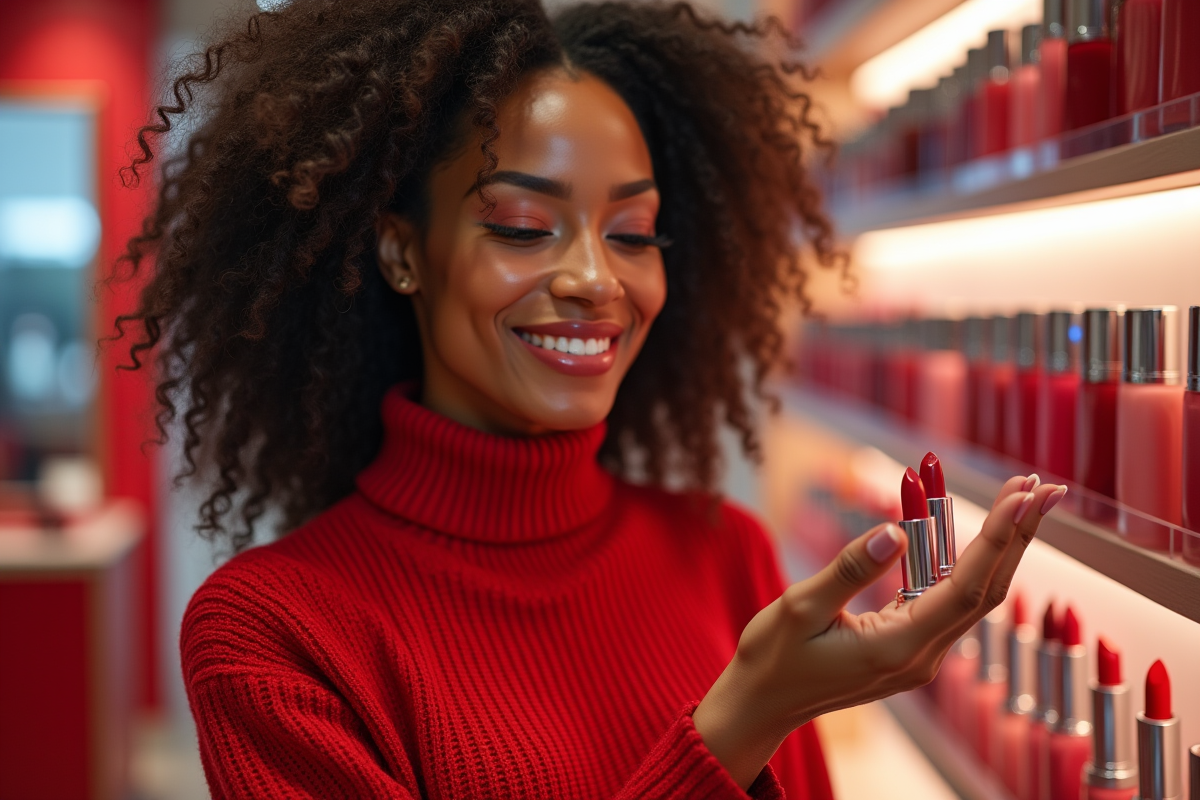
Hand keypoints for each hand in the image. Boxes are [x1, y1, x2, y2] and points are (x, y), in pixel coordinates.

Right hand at [693, 475, 1065, 788]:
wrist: (762, 703)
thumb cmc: (773, 657)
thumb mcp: (799, 606)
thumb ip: (851, 569)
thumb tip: (897, 530)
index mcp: (898, 648)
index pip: (965, 586)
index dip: (998, 537)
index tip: (1022, 495)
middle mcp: (922, 656)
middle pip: (987, 590)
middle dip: (1018, 535)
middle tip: (1044, 487)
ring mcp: (921, 655)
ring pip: (974, 594)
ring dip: (999, 545)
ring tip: (1018, 496)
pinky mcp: (911, 647)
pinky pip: (949, 598)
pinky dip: (966, 559)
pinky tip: (971, 529)